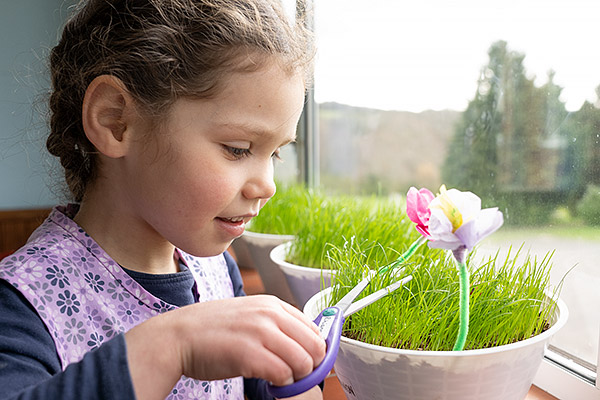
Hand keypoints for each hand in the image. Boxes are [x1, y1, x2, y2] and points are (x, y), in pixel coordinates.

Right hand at [125, 295, 325, 398]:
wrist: (177, 336)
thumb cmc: (211, 329)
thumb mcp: (248, 314)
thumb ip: (273, 323)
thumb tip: (302, 343)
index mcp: (271, 304)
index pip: (313, 327)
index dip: (316, 349)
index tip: (309, 363)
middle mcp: (270, 314)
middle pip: (315, 345)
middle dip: (311, 366)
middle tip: (296, 375)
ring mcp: (260, 332)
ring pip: (303, 361)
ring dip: (296, 377)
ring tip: (281, 379)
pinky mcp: (249, 354)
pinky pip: (283, 374)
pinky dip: (281, 384)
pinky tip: (268, 382)